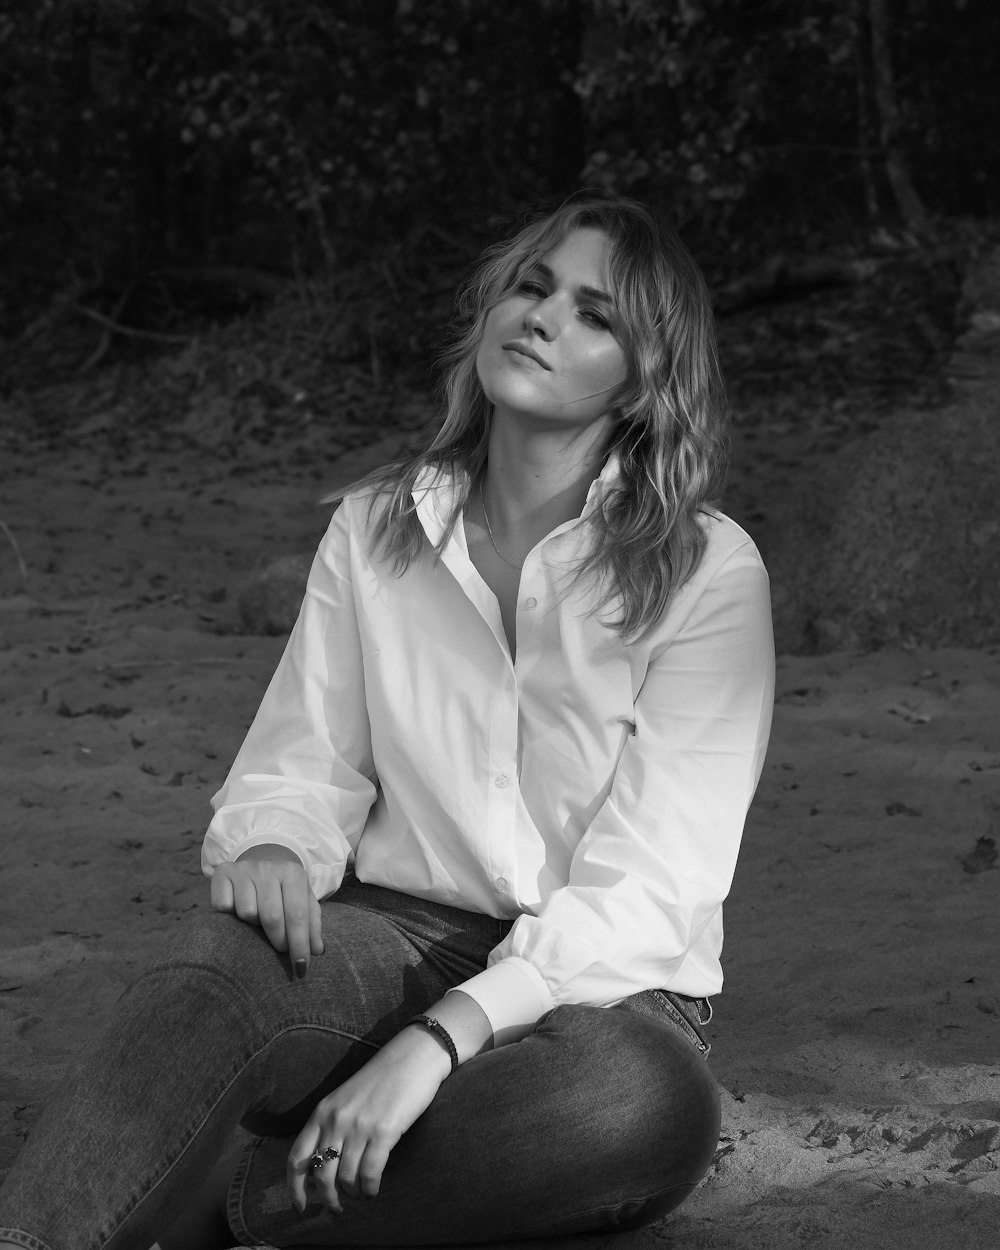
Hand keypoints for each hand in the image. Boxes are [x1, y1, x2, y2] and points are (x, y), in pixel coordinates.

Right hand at [210, 845, 323, 976]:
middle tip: (282, 949)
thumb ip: (312, 924)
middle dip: (279, 941)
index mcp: (293, 873)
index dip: (299, 944)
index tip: (301, 968)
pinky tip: (238, 909)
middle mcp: (267, 868)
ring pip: (247, 913)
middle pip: (272, 917)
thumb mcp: (304, 900)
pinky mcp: (221, 873)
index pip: (298, 914)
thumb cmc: (286, 889)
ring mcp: (243, 869)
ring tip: (260, 920)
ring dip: (253, 925)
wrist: (262, 859)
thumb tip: (317, 950)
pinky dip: (230, 914)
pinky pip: (224, 906)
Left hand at [287, 1026, 451, 1212]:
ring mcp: (360, 1125)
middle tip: (337, 1209)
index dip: (295, 1187)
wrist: (412, 1057)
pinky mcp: (384, 1131)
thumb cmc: (380, 1081)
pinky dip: (371, 1189)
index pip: (297, 1157)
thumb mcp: (344, 1099)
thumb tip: (322, 1168)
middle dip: (328, 1199)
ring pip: (347, 1178)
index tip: (300, 1207)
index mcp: (322, 1112)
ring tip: (362, 1194)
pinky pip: (371, 1173)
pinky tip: (374, 1190)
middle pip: (321, 1175)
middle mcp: (336, 1120)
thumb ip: (330, 1126)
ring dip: (354, 1194)